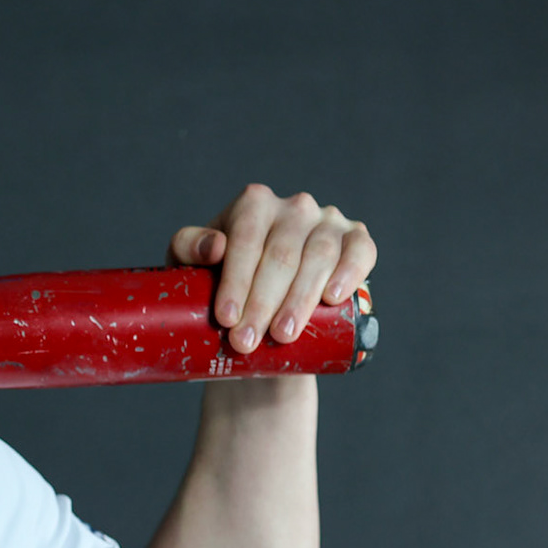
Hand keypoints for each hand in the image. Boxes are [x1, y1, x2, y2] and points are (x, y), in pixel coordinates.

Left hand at [168, 183, 376, 353]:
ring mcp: (329, 221)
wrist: (262, 309)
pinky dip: (349, 273)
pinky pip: (360, 251)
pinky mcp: (356, 239)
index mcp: (253, 205)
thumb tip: (215, 246)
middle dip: (262, 303)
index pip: (245, 240)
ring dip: (299, 300)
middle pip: (280, 255)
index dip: (236, 281)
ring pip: (318, 257)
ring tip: (282, 335)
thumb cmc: (220, 282)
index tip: (226, 319)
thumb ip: (188, 247)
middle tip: (246, 342)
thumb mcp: (192, 265)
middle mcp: (294, 207)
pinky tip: (333, 298)